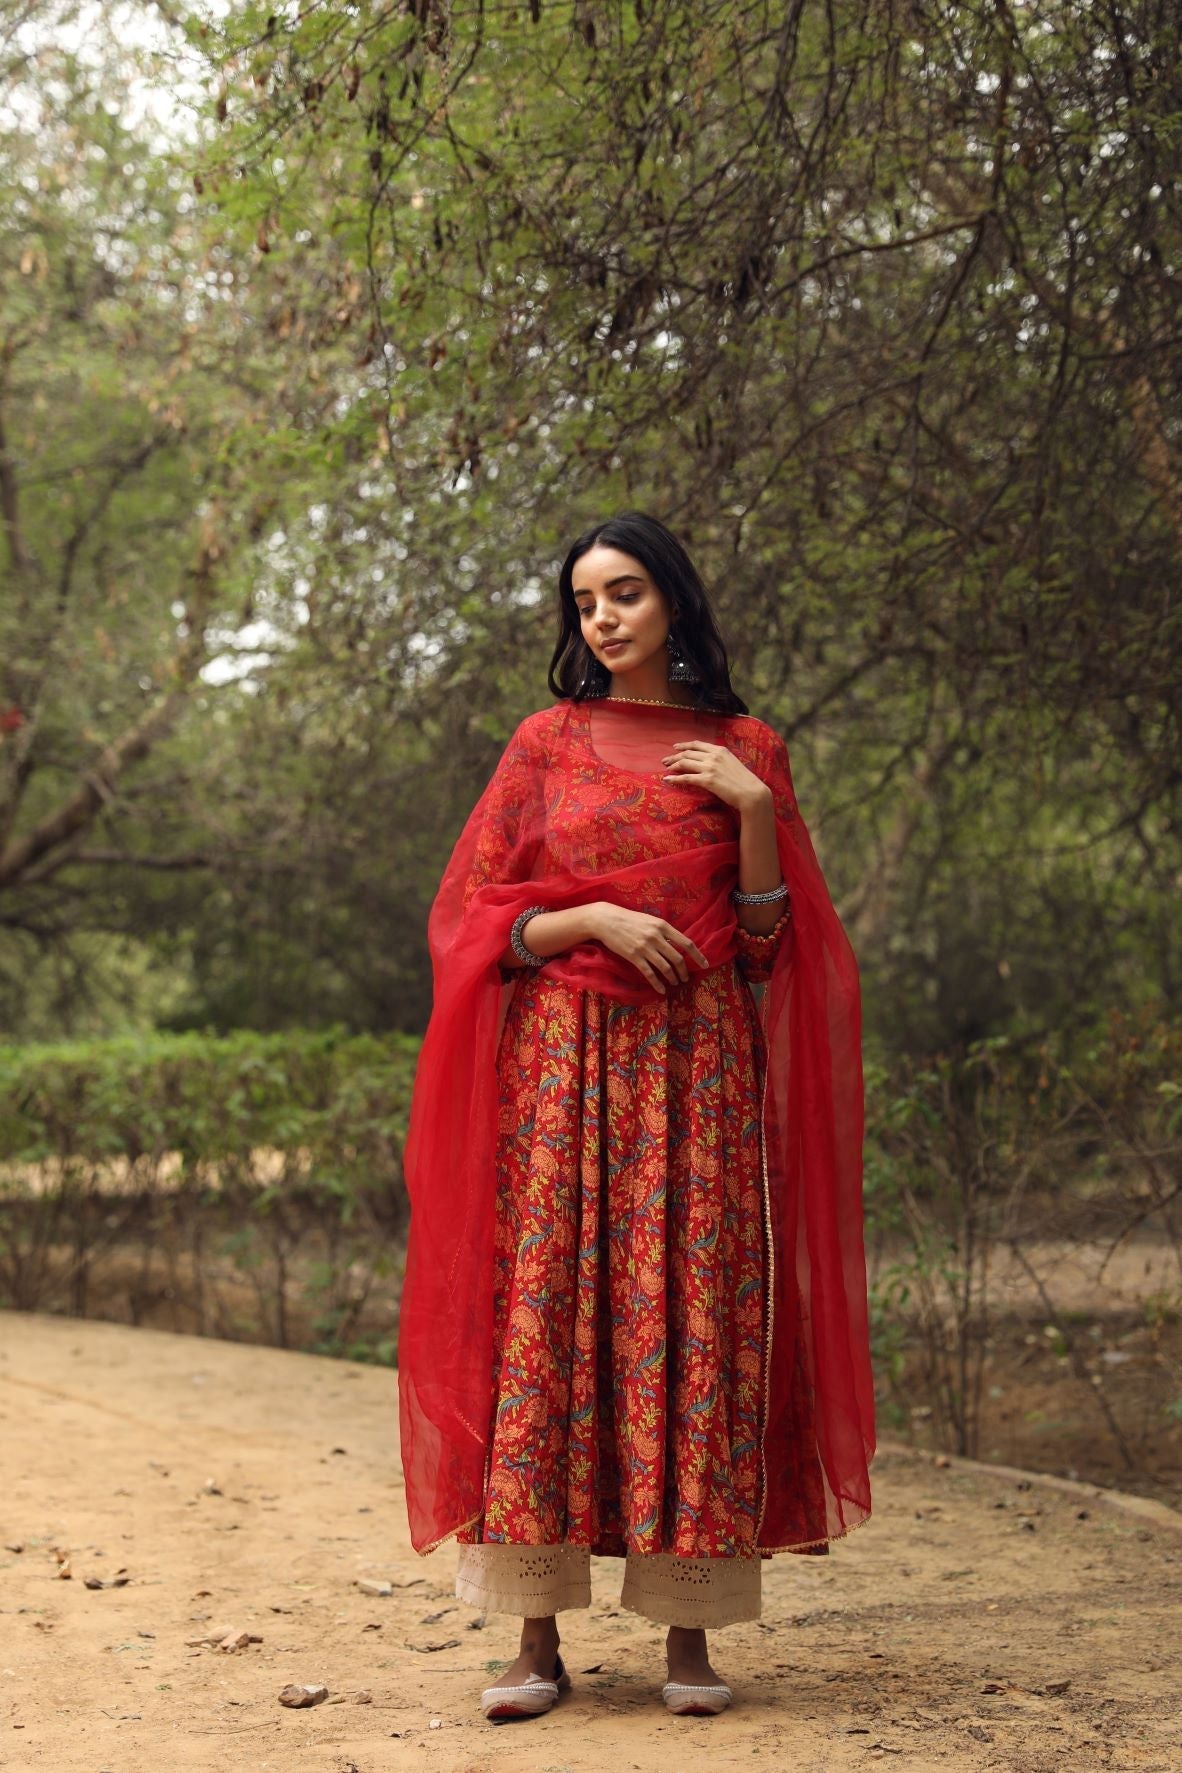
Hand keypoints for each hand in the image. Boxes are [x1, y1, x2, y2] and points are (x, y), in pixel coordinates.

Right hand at [586, 902, 709, 996]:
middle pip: (677, 958)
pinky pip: (650, 974)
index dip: (698, 956)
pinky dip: (658, 984)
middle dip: (684, 971)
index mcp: (663, 926)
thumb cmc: (629, 919)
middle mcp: (656, 937)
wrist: (607, 920)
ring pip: (665, 967)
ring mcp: (645, 948)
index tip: (705, 965)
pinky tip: (662, 990)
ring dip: (673, 978)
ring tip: (676, 983)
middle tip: (686, 978)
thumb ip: (663, 931)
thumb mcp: (650, 920)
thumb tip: (677, 943)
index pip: (686, 943)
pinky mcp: (634, 957)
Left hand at [661, 741, 770, 809]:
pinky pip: (686, 778)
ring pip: (685, 763)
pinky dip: (675, 778)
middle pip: (688, 753)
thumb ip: (721, 760)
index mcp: (720, 750)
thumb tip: (711, 762)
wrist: (752, 792)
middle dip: (674, 756)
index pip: (698, 745)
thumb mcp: (733, 764)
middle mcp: (714, 756)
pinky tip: (667, 780)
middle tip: (665, 760)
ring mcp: (710, 767)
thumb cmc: (744, 781)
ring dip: (672, 765)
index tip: (675, 747)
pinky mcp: (707, 780)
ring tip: (665, 768)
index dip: (685, 745)